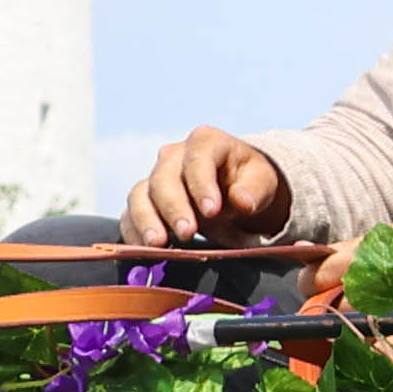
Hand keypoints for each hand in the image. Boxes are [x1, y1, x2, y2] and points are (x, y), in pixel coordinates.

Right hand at [125, 127, 290, 246]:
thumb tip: (242, 202)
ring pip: (140, 195)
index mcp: (206, 142)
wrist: (234, 192)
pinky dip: (133, 232)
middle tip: (187, 233)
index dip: (202, 185)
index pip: (198, 159)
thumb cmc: (249, 183)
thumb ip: (253, 190)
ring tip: (157, 244)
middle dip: (174, 207)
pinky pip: (130, 215)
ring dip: (146, 220)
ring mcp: (155, 178)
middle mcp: (174, 156)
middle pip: (164, 178)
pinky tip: (142, 249)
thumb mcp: (261, 183)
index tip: (212, 211)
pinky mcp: (144, 201)